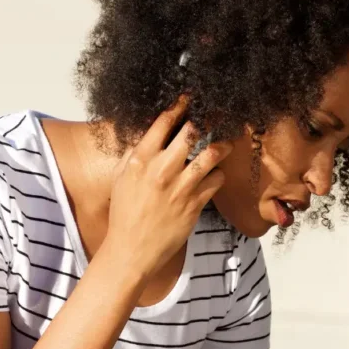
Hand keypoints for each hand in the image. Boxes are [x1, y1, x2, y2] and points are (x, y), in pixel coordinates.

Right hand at [103, 96, 232, 280]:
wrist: (132, 249)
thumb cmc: (125, 213)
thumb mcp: (122, 178)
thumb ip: (136, 154)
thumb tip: (150, 135)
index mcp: (141, 159)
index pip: (163, 122)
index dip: (180, 106)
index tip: (190, 99)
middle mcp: (162, 169)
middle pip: (192, 132)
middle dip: (206, 121)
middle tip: (216, 116)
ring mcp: (181, 186)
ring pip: (211, 154)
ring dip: (221, 146)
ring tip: (226, 144)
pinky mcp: (195, 203)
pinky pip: (216, 180)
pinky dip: (219, 175)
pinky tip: (216, 176)